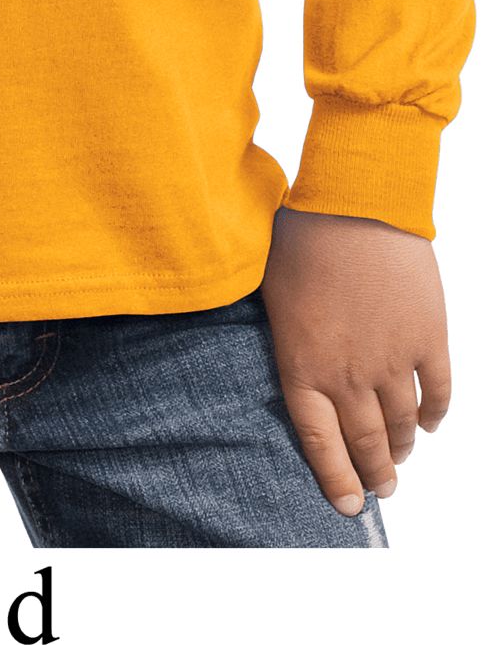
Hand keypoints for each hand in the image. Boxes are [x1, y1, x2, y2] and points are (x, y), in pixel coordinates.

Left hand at [260, 206, 450, 516]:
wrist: (353, 204)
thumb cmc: (300, 238)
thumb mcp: (271, 294)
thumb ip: (285, 338)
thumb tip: (290, 359)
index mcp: (303, 365)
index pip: (320, 441)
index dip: (334, 478)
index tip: (346, 505)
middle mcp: (348, 375)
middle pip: (366, 441)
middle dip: (373, 473)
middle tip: (379, 491)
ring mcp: (393, 360)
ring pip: (403, 424)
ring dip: (402, 447)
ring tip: (399, 459)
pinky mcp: (428, 338)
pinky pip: (439, 392)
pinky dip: (436, 414)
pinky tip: (430, 424)